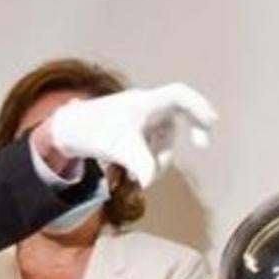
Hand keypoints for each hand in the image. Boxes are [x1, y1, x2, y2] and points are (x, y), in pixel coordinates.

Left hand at [42, 83, 216, 186]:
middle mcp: (145, 107)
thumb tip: (150, 182)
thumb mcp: (119, 147)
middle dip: (166, 153)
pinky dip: (144, 160)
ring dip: (152, 161)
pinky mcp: (130, 131)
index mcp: (146, 102)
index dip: (199, 106)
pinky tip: (131, 173)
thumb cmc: (94, 130)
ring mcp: (138, 120)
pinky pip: (148, 146)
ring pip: (158, 141)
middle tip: (161, 173)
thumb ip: (140, 163)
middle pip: (171, 128)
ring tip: (134, 176)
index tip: (212, 123)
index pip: (179, 96)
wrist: (67, 131)